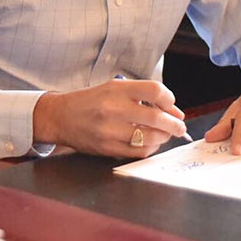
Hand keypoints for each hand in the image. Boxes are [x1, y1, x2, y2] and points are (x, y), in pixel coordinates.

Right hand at [33, 78, 187, 157]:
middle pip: (156, 117)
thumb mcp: (114, 88)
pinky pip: (138, 152)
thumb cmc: (91, 101)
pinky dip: (150, 148)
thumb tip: (175, 111)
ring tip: (165, 135)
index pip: (155, 90)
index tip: (171, 104)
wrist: (60, 116)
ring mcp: (109, 130)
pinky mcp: (106, 148)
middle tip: (180, 127)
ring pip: (150, 138)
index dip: (170, 99)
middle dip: (174, 124)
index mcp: (117, 89)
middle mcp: (113, 108)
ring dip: (164, 137)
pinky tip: (150, 143)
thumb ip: (143, 97)